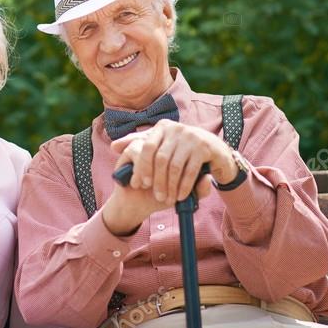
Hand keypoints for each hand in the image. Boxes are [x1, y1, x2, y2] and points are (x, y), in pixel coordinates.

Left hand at [102, 119, 235, 234]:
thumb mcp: (160, 144)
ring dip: (170, 186)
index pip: (146, 148)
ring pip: (175, 167)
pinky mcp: (203, 147)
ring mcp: (190, 137)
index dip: (141, 168)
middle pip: (160, 159)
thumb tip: (113, 147)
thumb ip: (138, 144)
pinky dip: (184, 186)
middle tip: (156, 197)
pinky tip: (180, 196)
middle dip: (157, 181)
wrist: (214, 148)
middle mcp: (175, 128)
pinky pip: (190, 171)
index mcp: (162, 127)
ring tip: (167, 200)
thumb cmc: (181, 149)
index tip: (139, 185)